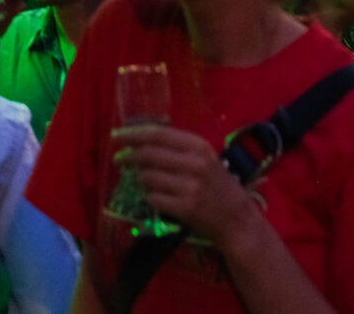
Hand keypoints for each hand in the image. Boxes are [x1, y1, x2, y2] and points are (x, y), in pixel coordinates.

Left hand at [113, 124, 254, 244]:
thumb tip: (141, 141)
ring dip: (139, 179)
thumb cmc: (219, 186)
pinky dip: (149, 197)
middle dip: (129, 156)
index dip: (134, 134)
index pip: (158, 134)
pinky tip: (155, 198)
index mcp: (199, 146)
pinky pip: (153, 198)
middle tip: (120, 159)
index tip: (116, 135)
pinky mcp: (185, 208)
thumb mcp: (205, 159)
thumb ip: (179, 149)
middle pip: (149, 154)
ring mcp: (190, 186)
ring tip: (142, 181)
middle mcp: (194, 163)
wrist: (237, 220)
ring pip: (148, 177)